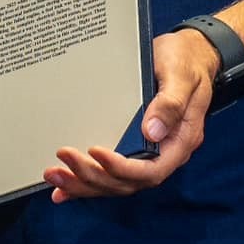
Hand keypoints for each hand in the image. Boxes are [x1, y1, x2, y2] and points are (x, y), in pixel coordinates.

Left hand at [44, 27, 215, 199]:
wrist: (189, 55)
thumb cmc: (186, 63)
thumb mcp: (182, 77)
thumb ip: (170, 104)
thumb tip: (151, 132)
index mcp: (179, 141)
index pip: (151, 170)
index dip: (121, 167)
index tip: (95, 152)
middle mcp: (163, 153)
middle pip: (126, 181)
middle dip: (92, 176)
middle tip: (62, 160)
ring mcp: (146, 152)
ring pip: (114, 181)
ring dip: (83, 182)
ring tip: (54, 175)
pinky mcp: (131, 146)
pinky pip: (109, 171)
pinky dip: (85, 181)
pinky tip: (63, 188)